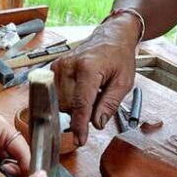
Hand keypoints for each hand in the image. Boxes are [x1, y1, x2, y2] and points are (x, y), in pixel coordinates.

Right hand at [50, 16, 139, 145]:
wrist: (110, 36)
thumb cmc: (119, 57)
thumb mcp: (124, 82)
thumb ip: (109, 104)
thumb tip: (97, 124)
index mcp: (88, 68)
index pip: (80, 103)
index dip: (80, 125)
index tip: (80, 140)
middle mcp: (68, 66)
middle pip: (68, 105)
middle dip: (81, 112)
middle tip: (97, 100)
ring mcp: (57, 66)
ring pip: (59, 102)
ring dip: (74, 105)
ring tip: (89, 91)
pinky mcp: (52, 67)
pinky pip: (56, 94)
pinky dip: (67, 97)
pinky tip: (78, 89)